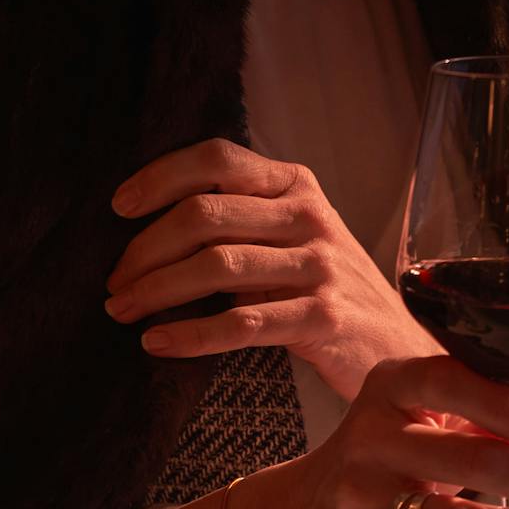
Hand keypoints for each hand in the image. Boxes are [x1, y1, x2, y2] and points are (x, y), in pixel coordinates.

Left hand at [105, 138, 439, 400]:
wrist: (396, 348)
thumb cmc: (327, 294)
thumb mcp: (291, 241)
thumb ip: (240, 222)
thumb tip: (147, 230)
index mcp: (296, 187)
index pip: (217, 160)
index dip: (160, 177)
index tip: (118, 207)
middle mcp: (309, 218)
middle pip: (205, 215)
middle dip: (145, 249)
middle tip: (113, 282)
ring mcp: (320, 267)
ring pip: (217, 267)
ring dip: (156, 290)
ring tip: (121, 311)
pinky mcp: (324, 319)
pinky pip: (241, 323)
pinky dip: (191, 334)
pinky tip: (157, 342)